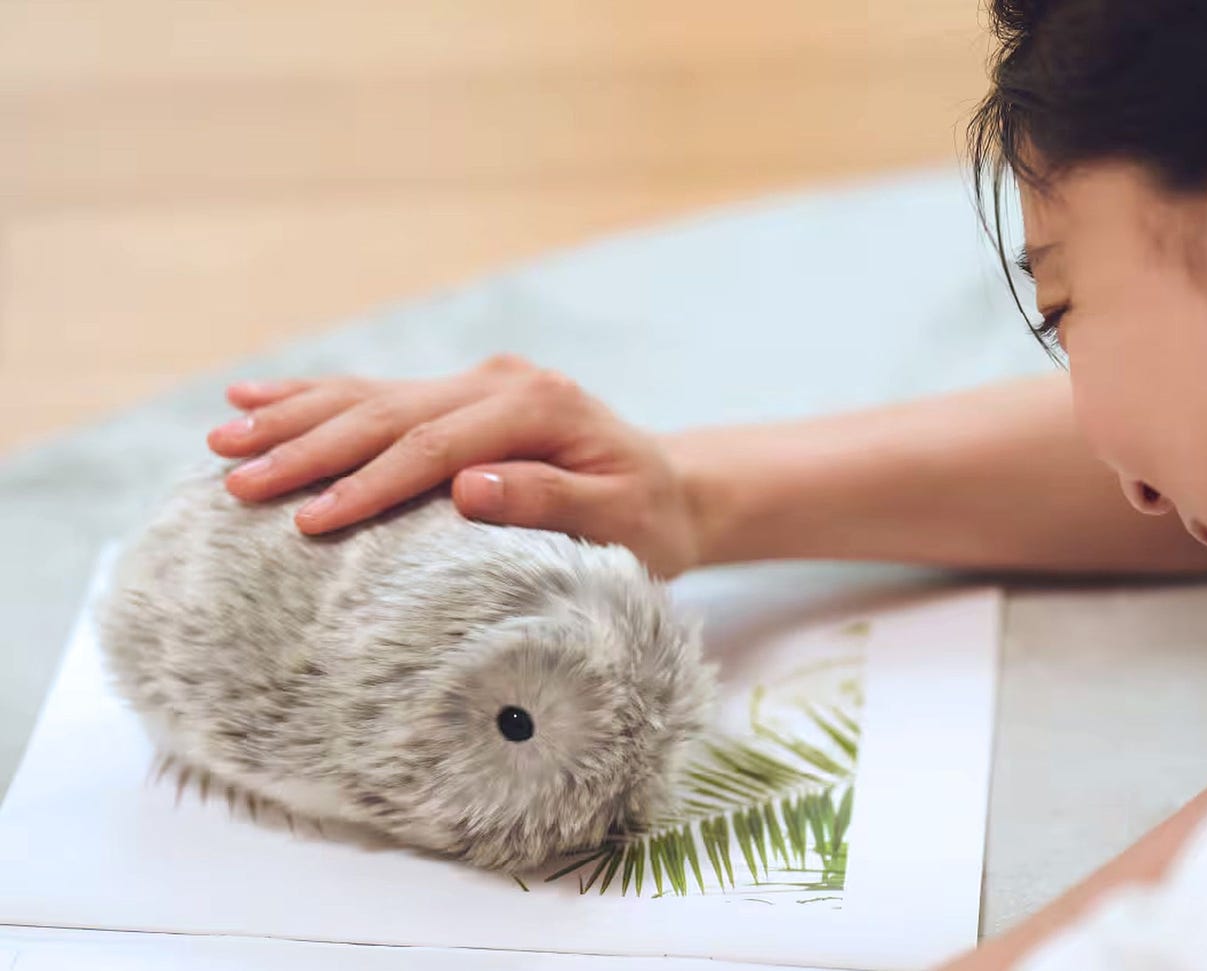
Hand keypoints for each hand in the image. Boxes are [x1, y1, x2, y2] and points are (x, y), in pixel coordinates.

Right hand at [206, 355, 703, 577]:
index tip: (309, 518)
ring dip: (294, 418)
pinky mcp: (461, 395)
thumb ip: (550, 499)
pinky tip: (256, 394)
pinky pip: (377, 393)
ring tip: (222, 439)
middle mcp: (499, 382)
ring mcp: (476, 382)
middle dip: (307, 449)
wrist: (671, 489)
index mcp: (536, 406)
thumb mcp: (620, 520)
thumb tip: (470, 486)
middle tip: (237, 482)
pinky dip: (315, 395)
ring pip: (369, 397)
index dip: (367, 483)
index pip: (433, 448)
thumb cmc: (649, 518)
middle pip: (387, 414)